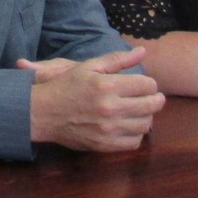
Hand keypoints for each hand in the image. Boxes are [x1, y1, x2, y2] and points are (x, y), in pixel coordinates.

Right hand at [28, 47, 161, 151]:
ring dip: (146, 117)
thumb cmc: (65, 87)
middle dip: (156, 100)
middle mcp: (110, 108)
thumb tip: (142, 51)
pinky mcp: (105, 145)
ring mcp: (108, 129)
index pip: (147, 85)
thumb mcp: (88, 67)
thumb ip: (117, 59)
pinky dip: (136, 134)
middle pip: (151, 105)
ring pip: (146, 125)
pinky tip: (128, 126)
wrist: (42, 113)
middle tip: (152, 98)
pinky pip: (134, 143)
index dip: (150, 84)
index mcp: (107, 86)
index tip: (144, 85)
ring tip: (139, 111)